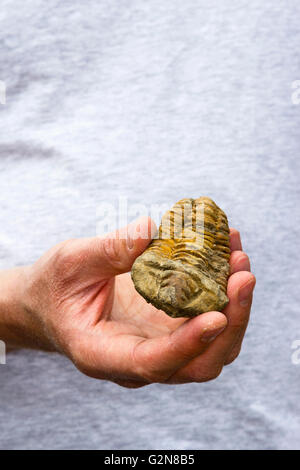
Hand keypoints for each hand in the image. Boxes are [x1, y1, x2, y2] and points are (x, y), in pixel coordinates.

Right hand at [20, 217, 254, 387]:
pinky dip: (223, 291)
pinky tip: (227, 252)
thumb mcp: (70, 262)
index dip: (188, 344)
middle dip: (230, 322)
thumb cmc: (53, 287)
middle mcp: (137, 361)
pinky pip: (206, 318)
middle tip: (242, 274)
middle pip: (198, 362)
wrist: (49, 302)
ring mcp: (158, 347)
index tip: (217, 316)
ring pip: (212, 345)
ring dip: (235, 306)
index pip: (153, 362)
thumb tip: (152, 228)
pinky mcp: (169, 329)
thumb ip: (109, 250)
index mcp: (103, 354)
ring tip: (238, 255)